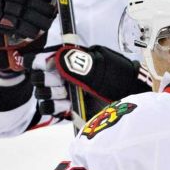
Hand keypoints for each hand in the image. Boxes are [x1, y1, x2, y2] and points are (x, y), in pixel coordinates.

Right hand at [26, 44, 153, 118]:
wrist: (130, 94)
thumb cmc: (117, 75)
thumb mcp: (100, 66)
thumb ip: (80, 64)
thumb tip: (57, 59)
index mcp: (67, 60)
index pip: (41, 59)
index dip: (38, 62)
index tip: (45, 67)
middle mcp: (62, 76)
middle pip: (38, 78)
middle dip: (45, 81)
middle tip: (60, 83)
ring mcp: (64, 93)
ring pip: (43, 96)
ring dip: (50, 95)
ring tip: (65, 95)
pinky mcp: (68, 109)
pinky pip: (52, 110)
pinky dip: (56, 108)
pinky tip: (68, 105)